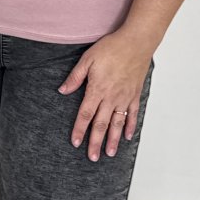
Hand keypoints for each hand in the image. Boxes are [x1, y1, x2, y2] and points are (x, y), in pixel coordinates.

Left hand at [58, 30, 151, 161]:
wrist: (136, 41)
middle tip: (92, 157)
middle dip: (96, 142)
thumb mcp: (88, 59)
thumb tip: (62, 91)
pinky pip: (133, 114)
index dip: (80, 130)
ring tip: (110, 153)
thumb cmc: (111, 48)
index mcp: (97, 90)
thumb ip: (75, 77)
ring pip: (118, 123)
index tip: (76, 143)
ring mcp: (125, 98)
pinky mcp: (135, 94)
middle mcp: (112, 98)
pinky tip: (128, 136)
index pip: (86, 115)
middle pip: (101, 124)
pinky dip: (131, 126)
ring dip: (114, 140)